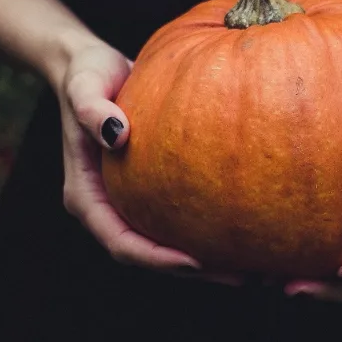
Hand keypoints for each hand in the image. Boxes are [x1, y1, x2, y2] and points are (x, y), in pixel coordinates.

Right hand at [57, 41, 240, 284]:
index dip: (156, 259)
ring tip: (256, 264)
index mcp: (86, 197)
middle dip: (194, 271)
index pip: (121, 243)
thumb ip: (92, 109)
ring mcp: (130, 202)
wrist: (92, 66)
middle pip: (150, 255)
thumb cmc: (86, 74)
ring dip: (209, 259)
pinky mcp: (153, 190)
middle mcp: (109, 208)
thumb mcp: (84, 85)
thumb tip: (117, 134)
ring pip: (169, 244)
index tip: (195, 262)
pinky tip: (250, 226)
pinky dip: (210, 228)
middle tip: (243, 275)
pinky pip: (182, 217)